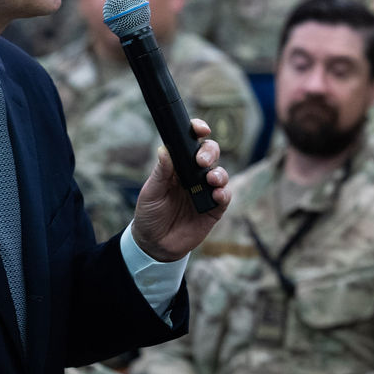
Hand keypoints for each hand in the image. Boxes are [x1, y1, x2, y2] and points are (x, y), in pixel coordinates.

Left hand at [131, 119, 229, 262]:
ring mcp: (205, 191)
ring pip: (221, 173)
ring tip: (210, 180)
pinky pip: (224, 197)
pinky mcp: (213, 209)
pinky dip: (224, 193)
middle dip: (210, 152)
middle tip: (202, 161)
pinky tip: (217, 195)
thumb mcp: (151, 192)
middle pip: (210, 154)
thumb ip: (161, 172)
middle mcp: (194, 175)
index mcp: (178, 166)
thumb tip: (165, 150)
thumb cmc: (149, 214)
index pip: (191, 143)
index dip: (198, 131)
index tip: (201, 129)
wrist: (154, 244)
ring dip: (219, 173)